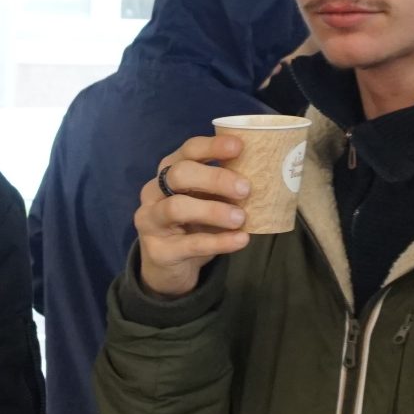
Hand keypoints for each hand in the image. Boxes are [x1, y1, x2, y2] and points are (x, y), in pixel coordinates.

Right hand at [134, 134, 252, 298]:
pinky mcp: (159, 250)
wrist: (168, 267)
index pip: (188, 150)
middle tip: (245, 189)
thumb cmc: (192, 225)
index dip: (212, 146)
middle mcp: (154, 192)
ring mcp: (151, 221)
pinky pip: (190, 243)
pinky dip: (219, 241)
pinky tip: (241, 239)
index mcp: (169, 172)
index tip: (239, 147)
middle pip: (179, 174)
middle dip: (214, 178)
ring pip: (177, 207)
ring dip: (213, 211)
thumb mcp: (206, 200)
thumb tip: (262, 173)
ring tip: (240, 218)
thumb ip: (223, 187)